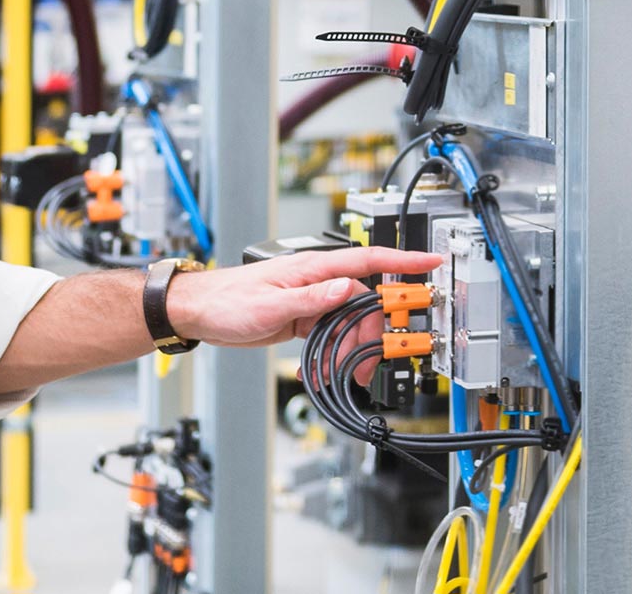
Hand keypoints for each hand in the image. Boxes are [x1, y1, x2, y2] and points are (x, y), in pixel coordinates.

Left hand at [164, 246, 440, 346]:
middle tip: (372, 358)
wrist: (201, 313)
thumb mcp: (270, 304)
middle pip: (365, 301)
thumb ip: (310, 299)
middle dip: (374, 330)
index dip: (403, 261)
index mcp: (312, 269)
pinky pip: (332, 333)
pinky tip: (325, 369)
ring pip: (350, 321)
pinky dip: (335, 352)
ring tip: (342, 372)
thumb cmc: (227, 301)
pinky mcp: (304, 316)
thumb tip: (346, 290)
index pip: (368, 260)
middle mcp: (316, 281)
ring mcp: (312, 299)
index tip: (430, 262)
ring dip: (351, 348)